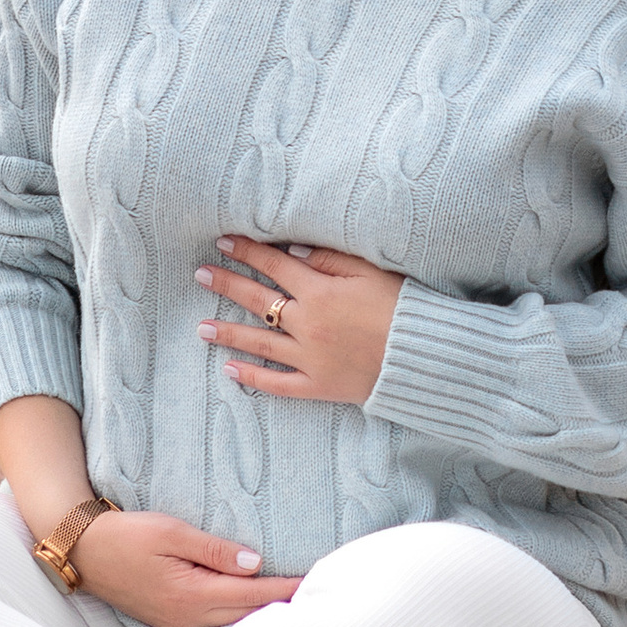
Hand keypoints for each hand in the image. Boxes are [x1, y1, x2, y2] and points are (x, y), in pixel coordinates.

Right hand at [69, 507, 299, 626]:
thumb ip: (214, 549)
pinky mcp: (172, 622)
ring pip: (233, 624)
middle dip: (280, 605)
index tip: (310, 581)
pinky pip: (215, 624)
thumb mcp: (170, 531)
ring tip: (290, 601)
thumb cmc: (125, 535)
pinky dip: (239, 616)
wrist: (84, 552)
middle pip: (247, 616)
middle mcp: (188, 616)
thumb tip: (255, 562)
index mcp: (190, 593)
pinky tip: (251, 608)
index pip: (251, 594)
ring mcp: (178, 624)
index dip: (283, 588)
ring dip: (260, 613)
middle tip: (312, 593)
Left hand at [197, 233, 403, 406]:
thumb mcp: (370, 272)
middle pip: (258, 301)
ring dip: (228, 333)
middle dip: (227, 285)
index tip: (223, 242)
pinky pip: (278, 384)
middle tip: (200, 275)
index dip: (248, 251)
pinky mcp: (318, 385)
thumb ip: (328, 259)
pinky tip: (230, 371)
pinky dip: (253, 378)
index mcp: (319, 292)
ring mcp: (310, 358)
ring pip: (259, 343)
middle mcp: (307, 324)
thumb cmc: (402, 308)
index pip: (274, 265)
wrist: (425, 358)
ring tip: (201, 328)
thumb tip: (292, 250)